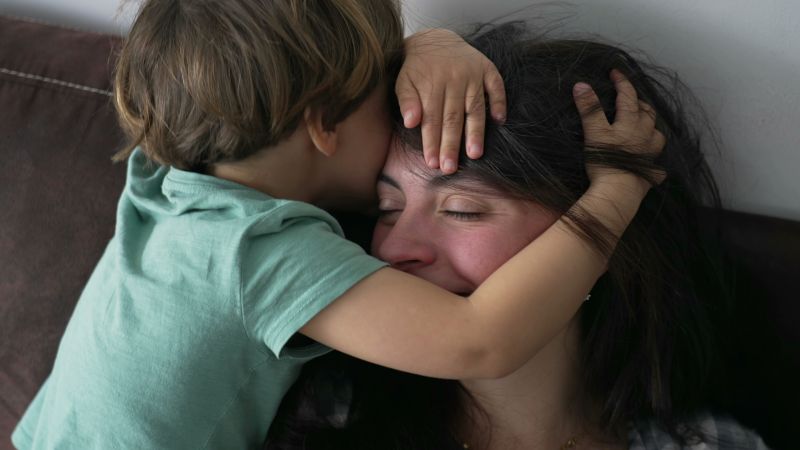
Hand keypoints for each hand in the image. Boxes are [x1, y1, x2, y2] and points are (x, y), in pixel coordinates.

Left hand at [396, 28, 506, 173]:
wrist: (434, 39)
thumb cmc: (416, 67)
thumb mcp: (403, 80)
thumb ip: (406, 101)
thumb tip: (411, 123)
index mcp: (432, 83)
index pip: (432, 118)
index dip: (432, 142)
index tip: (432, 163)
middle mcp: (454, 78)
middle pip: (453, 117)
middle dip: (451, 144)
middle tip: (450, 167)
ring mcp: (473, 73)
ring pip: (475, 107)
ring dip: (476, 131)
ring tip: (475, 154)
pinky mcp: (487, 68)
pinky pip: (496, 86)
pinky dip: (499, 102)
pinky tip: (499, 121)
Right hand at [573, 69, 665, 194]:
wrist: (619, 191)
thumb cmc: (605, 161)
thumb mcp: (594, 132)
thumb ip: (589, 108)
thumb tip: (581, 84)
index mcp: (631, 122)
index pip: (628, 96)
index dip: (622, 82)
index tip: (615, 72)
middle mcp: (645, 135)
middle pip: (646, 112)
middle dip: (639, 102)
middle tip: (630, 98)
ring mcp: (650, 153)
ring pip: (656, 134)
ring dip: (651, 126)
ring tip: (644, 125)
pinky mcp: (650, 172)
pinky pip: (657, 163)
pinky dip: (655, 159)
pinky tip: (651, 162)